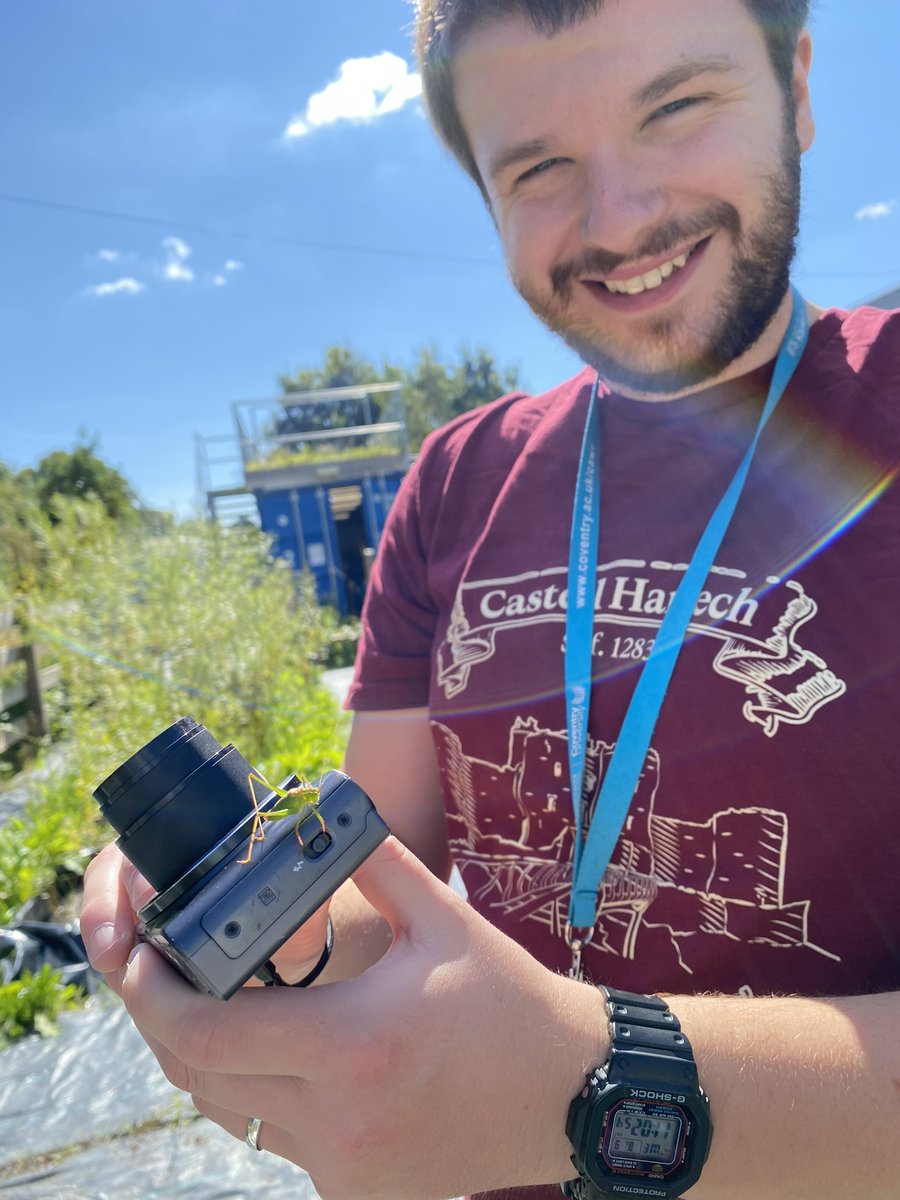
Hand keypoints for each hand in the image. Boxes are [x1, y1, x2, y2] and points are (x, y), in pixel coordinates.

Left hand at [115, 836, 605, 1199]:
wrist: (566, 1093)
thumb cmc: (506, 1001)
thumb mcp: (443, 918)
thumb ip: (374, 861)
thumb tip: (323, 809)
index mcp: (354, 1044)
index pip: (206, 1030)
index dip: (151, 991)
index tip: (139, 952)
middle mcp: (336, 1116)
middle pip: (196, 1077)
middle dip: (159, 1019)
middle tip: (157, 969)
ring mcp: (341, 1163)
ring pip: (225, 1114)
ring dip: (199, 1058)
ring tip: (205, 999)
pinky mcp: (351, 1188)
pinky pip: (270, 1140)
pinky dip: (250, 1093)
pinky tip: (269, 1050)